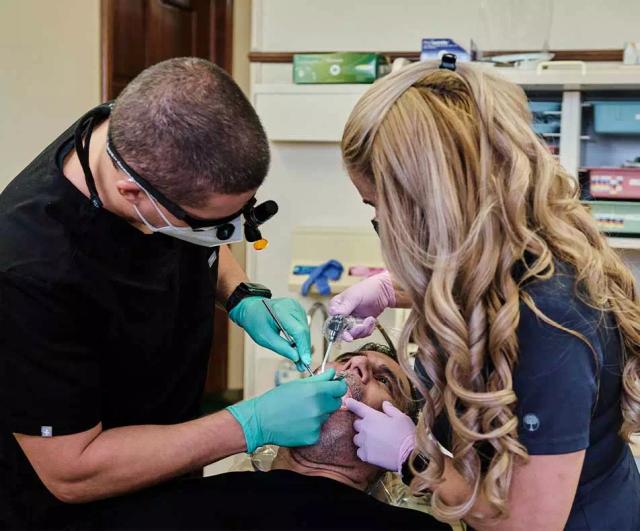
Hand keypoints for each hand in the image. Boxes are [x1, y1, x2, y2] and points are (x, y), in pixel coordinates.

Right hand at [227, 369, 347, 452]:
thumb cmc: (276, 399)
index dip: (338, 387)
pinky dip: (312, 427)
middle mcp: (319, 407)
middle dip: (329, 400)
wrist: (260, 421)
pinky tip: (298, 424)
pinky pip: (319, 429)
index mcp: (316, 391)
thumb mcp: (297, 384)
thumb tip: (333, 373)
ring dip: (319, 413)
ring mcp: (317, 424)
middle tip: (313, 400)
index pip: (341, 388)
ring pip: (326, 416)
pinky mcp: (313, 437)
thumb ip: (319, 378)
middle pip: (336, 403)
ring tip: (301, 412)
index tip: (334, 387)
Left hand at [229, 297, 310, 370]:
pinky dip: (302, 339)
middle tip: (302, 365)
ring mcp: (296, 307)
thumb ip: (282, 348)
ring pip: (306, 330)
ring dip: (304, 345)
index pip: (298, 331)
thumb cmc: (255, 321)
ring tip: (300, 359)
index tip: (305, 362)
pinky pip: (304, 327)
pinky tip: (297, 348)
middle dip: (304, 349)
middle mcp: (292, 306)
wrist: (252, 309)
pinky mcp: (299, 310)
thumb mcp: (264, 338)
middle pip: (304, 331)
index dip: (303, 347)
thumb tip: (297, 358)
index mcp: (281, 311)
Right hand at [328, 272, 395, 340]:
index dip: (338, 328)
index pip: (332, 322)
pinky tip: (372, 320)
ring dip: (363, 330)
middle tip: (362, 327)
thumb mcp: (355, 297)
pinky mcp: (360, 325)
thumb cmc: (368, 289)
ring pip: (353, 335)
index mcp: (336, 306)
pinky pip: (362, 334)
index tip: (347, 331)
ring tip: (370, 319)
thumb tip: (333, 313)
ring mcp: (351, 321)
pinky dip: (368, 329)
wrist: (384, 292)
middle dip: (354, 331)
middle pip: (342, 332)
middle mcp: (342, 315)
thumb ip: (345, 307)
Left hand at [346, 398, 415, 472]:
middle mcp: (365, 429)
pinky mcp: (365, 456)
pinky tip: (374, 451)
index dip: (351, 404)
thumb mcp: (401, 417)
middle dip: (362, 424)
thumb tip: (384, 404)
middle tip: (374, 428)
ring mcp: (364, 443)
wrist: (409, 455)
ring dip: (362, 438)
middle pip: (356, 424)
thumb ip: (390, 409)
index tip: (347, 402)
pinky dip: (364, 451)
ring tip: (374, 441)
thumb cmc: (406, 433)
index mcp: (372, 417)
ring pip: (357, 438)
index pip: (358, 408)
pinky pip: (359, 451)